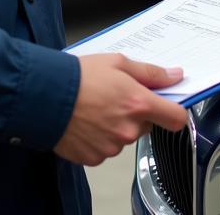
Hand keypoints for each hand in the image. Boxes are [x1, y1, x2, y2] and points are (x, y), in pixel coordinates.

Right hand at [54, 54, 187, 165]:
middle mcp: (128, 129)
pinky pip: (106, 149)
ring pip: (125, 137)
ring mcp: (111, 147)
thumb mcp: (118, 62)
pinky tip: (87, 121)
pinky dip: (100, 137)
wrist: (43, 97)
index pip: (176, 118)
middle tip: (117, 96)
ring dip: (117, 125)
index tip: (169, 105)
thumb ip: (150, 73)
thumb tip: (174, 76)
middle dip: (137, 112)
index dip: (175, 111)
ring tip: (97, 107)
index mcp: (138, 104)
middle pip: (147, 125)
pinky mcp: (94, 158)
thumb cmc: (78, 77)